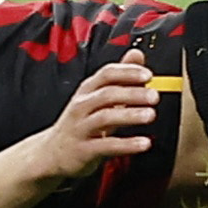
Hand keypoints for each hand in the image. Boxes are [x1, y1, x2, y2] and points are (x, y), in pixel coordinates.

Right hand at [21, 58, 159, 183]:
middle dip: (132, 93)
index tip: (148, 74)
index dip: (127, 72)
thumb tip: (137, 54)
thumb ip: (120, 76)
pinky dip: (126, 145)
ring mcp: (80, 128)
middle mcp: (82, 106)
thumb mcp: (97, 97)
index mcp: (87, 90)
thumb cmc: (81, 121)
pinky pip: (106, 146)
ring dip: (129, 115)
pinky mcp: (83, 150)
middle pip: (107, 94)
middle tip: (155, 96)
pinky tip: (144, 143)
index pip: (106, 74)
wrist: (52, 153)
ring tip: (151, 115)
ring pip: (104, 118)